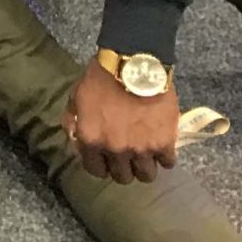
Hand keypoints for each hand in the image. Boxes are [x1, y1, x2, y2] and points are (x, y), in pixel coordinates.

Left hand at [66, 62, 178, 182]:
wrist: (133, 64)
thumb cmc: (100, 78)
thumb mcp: (76, 97)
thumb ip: (73, 121)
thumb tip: (74, 139)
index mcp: (91, 140)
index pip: (95, 171)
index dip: (101, 166)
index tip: (106, 160)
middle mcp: (115, 150)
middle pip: (123, 177)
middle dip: (123, 169)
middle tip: (127, 157)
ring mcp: (141, 149)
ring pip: (146, 176)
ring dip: (145, 167)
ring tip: (145, 155)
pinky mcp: (165, 143)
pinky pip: (168, 163)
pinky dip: (165, 157)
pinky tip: (161, 146)